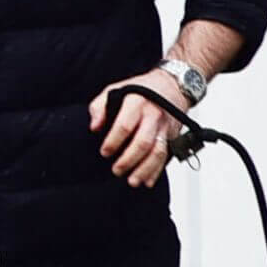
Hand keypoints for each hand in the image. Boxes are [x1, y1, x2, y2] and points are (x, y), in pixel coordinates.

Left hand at [89, 67, 187, 188]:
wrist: (172, 85)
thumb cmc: (141, 89)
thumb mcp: (116, 89)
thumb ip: (100, 107)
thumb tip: (94, 127)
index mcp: (137, 102)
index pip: (124, 125)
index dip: (113, 141)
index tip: (104, 152)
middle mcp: (153, 115)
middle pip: (142, 142)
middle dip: (128, 160)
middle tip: (116, 170)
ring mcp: (164, 127)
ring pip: (157, 152)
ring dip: (145, 170)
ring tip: (132, 181)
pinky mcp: (171, 136)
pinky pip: (166, 156)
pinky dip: (157, 171)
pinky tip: (147, 181)